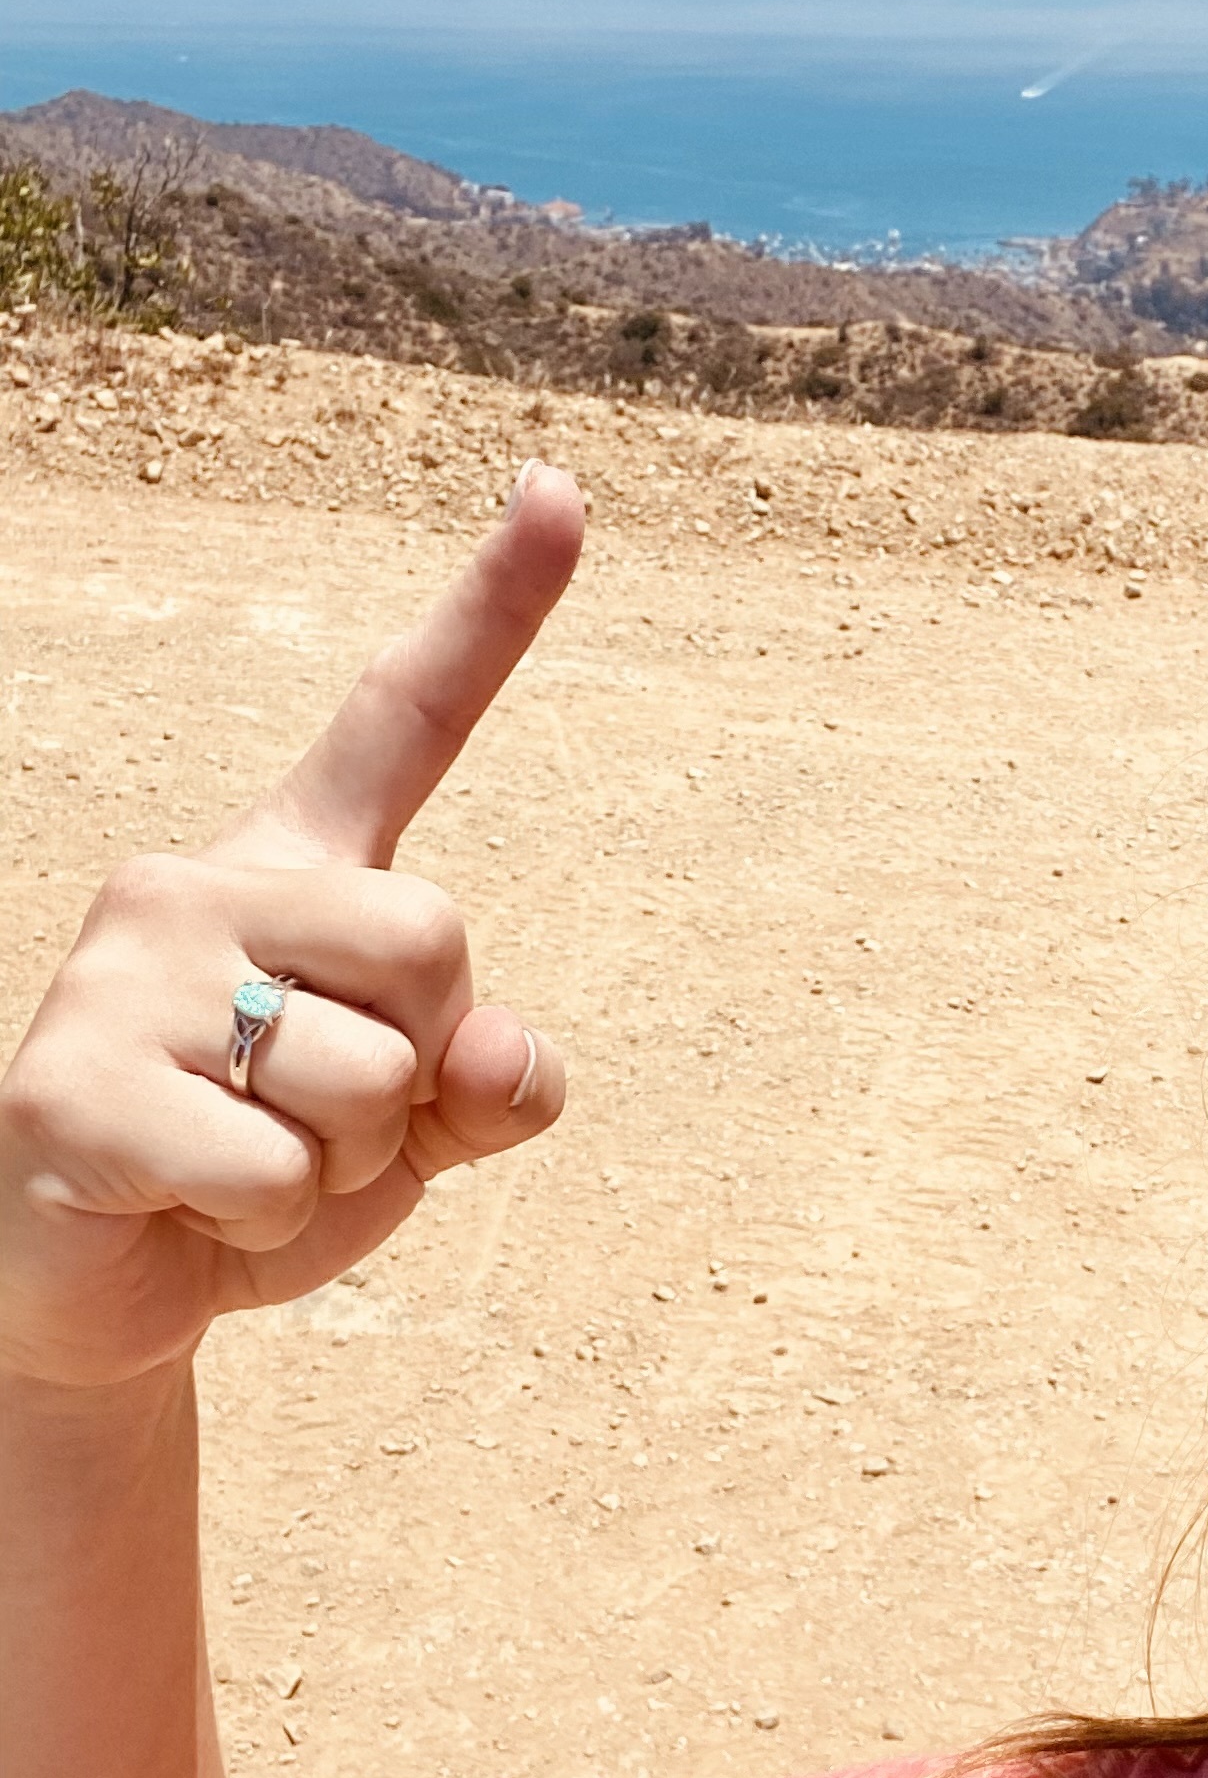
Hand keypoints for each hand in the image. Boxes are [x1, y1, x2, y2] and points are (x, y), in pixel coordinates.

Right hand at [0, 468, 586, 1388]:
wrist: (99, 1292)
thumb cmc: (259, 1180)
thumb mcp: (412, 1131)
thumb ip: (490, 1080)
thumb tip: (501, 1059)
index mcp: (294, 868)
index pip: (402, 718)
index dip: (496, 609)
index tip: (562, 485)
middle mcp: (198, 883)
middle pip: (438, 940)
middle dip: (417, 1068)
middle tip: (316, 1121)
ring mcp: (125, 975)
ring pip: (366, 1075)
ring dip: (341, 1166)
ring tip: (246, 1165)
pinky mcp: (75, 1085)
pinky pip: (278, 1171)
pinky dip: (269, 1222)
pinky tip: (186, 1205)